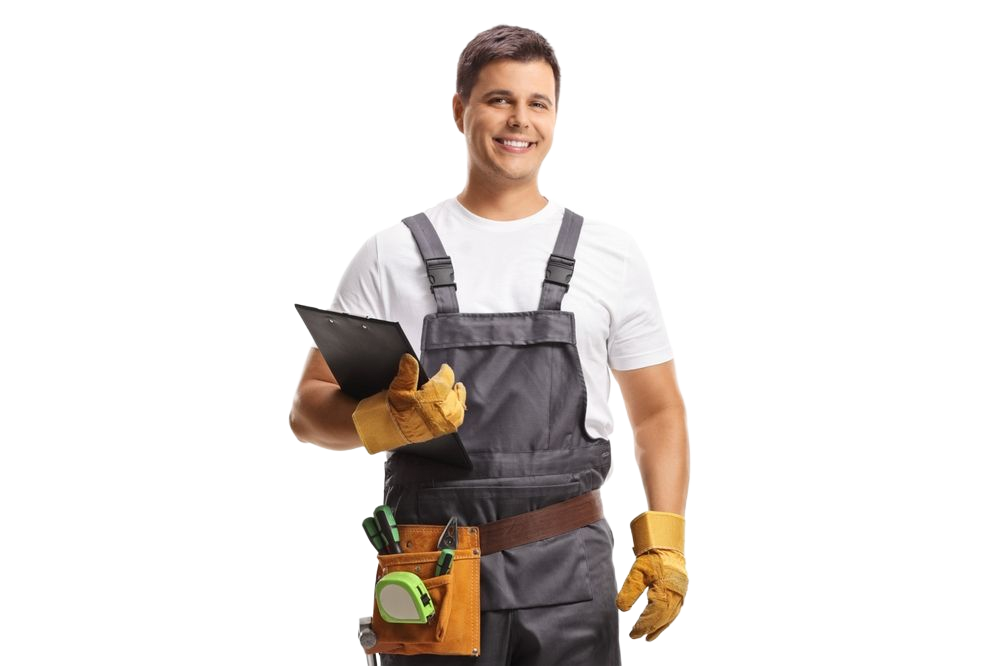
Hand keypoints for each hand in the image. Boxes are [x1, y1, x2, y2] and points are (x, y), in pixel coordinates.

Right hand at [352, 353, 466, 453]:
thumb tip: (409, 358)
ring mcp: (442, 423)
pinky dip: (456, 413)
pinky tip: (453, 410)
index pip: (446, 379)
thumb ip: (407, 372)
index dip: (445, 371)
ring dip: (458, 400)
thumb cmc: (393, 410)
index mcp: (434, 396)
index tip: (444, 368)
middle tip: (450, 381)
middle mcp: (442, 410)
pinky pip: (455, 422)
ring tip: (456, 393)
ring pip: (458, 409)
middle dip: (452, 386)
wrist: (389, 432)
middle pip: (454, 395)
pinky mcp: (439, 432)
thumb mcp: (398, 388)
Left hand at [616, 510, 688, 641]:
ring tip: (652, 636)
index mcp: (665, 591)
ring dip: (662, 626)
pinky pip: (676, 607)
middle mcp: (676, 593)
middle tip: (640, 639)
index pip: (653, 615)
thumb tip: (622, 609)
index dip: (643, 626)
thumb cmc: (652, 553)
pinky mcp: (682, 585)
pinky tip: (663, 619)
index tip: (633, 635)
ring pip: (672, 614)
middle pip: (663, 618)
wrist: (668, 536)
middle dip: (652, 629)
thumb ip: (630, 591)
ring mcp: (681, 590)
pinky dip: (669, 616)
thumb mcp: (637, 571)